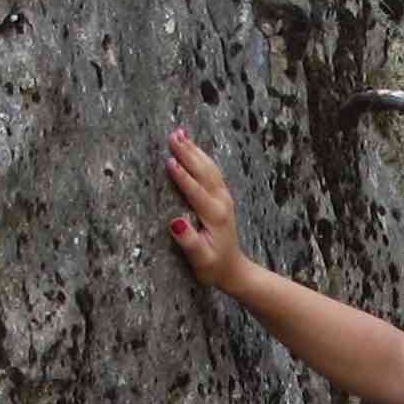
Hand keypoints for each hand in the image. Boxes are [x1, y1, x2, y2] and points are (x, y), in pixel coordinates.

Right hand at [164, 125, 250, 292]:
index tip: (169, 161)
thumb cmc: (213, 267)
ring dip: (194, 150)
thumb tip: (176, 222)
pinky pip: (212, 171)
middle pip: (203, 172)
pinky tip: (192, 146)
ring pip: (209, 168)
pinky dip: (201, 156)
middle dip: (187, 153)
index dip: (182, 176)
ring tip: (179, 133)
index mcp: (214, 215)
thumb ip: (189, 242)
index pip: (195, 191)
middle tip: (172, 136)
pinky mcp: (222, 197)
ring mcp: (223, 198)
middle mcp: (221, 202)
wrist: (234, 269)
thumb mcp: (200, 259)